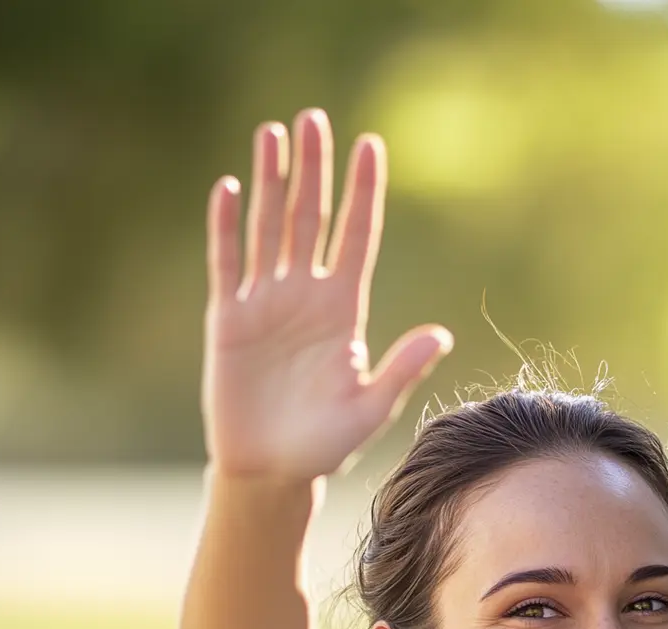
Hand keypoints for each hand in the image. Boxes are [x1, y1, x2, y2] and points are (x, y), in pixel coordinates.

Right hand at [202, 108, 452, 484]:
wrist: (270, 472)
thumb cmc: (324, 446)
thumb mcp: (369, 409)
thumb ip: (401, 370)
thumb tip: (441, 334)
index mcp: (344, 310)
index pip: (356, 236)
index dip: (363, 192)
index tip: (371, 145)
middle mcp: (306, 296)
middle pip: (311, 219)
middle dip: (314, 169)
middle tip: (314, 118)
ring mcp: (266, 303)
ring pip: (269, 228)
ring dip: (270, 181)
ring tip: (272, 133)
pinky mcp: (229, 319)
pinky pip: (227, 263)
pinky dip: (226, 227)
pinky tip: (228, 188)